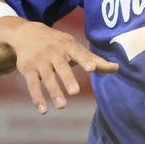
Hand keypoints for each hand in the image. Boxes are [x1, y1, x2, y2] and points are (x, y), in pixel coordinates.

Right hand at [4, 20, 118, 113]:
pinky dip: (37, 97)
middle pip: (61, 67)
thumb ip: (94, 59)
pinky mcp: (28, 69)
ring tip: (62, 106)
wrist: (27, 33)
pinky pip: (32, 84)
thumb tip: (117, 68)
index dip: (85, 60)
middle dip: (68, 79)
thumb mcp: (74, 47)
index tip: (92, 68)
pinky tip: (43, 110)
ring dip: (54, 92)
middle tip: (75, 92)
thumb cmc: (58, 43)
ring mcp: (40, 61)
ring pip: (47, 77)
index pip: (78, 53)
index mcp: (68, 46)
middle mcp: (54, 53)